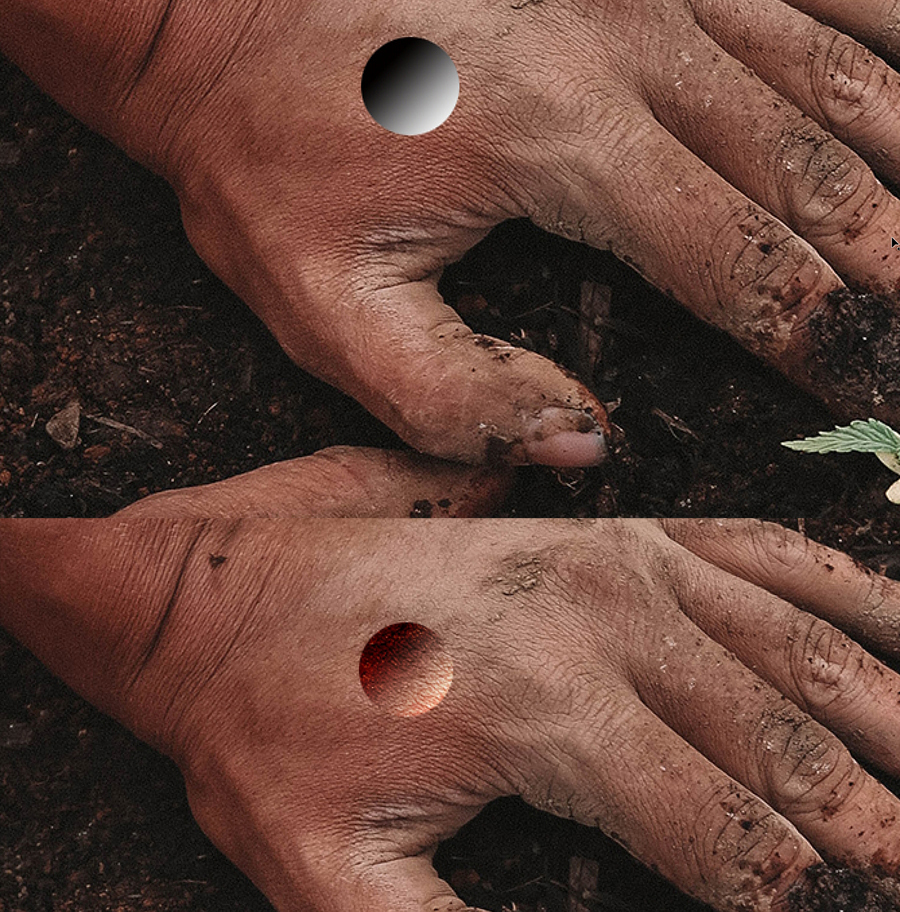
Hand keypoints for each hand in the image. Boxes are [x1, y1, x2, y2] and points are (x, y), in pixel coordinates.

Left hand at [4, 462, 899, 911]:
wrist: (216, 594)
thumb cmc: (266, 727)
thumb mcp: (329, 882)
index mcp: (556, 710)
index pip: (737, 845)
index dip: (819, 904)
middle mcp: (608, 618)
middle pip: (795, 750)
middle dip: (884, 830)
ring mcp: (618, 558)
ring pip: (805, 648)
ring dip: (895, 720)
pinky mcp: (612, 529)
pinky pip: (759, 549)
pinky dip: (850, 594)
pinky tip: (898, 628)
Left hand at [5, 0, 899, 465]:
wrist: (206, 11)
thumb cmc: (261, 156)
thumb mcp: (323, 306)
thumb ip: (450, 395)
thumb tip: (582, 443)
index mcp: (559, 143)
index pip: (738, 260)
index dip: (826, 333)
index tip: (881, 387)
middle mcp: (626, 44)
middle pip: (813, 164)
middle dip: (893, 254)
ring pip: (828, 65)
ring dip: (899, 148)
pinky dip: (870, 33)